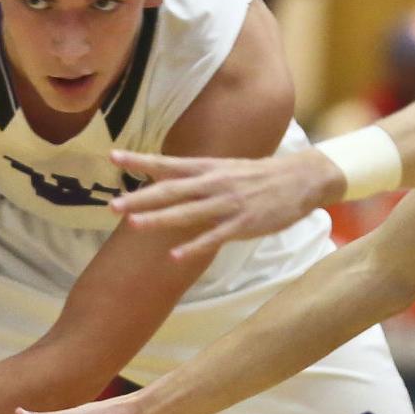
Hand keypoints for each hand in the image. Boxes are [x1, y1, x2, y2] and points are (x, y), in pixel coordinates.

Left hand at [108, 147, 343, 261]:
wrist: (301, 179)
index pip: (167, 163)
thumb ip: (195, 175)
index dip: (140, 160)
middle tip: (113, 205)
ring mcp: (228, 204)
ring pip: (188, 213)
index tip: (113, 157)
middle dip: (141, 198)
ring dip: (160, 219)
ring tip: (134, 225)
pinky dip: (193, 246)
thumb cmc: (259, 176)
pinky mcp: (243, 224)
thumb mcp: (225, 167)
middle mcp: (214, 183)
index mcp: (208, 168)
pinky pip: (213, 237)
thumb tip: (163, 176)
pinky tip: (174, 256)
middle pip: (171, 190)